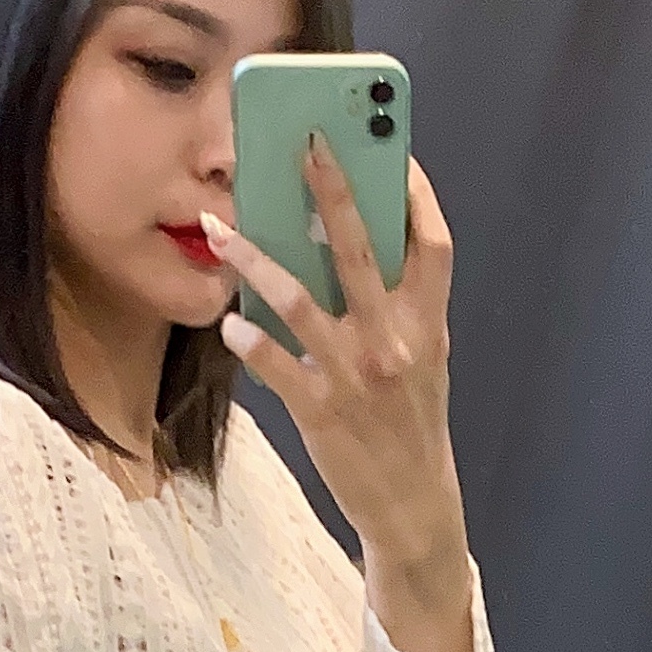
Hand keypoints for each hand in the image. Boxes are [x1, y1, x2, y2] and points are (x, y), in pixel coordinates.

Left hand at [205, 153, 473, 651]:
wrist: (412, 509)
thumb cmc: (410, 425)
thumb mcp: (426, 361)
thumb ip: (400, 305)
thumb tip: (354, 240)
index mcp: (428, 325)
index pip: (432, 243)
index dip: (415, 193)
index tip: (391, 148)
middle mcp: (396, 343)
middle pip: (360, 249)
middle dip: (331, 190)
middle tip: (302, 141)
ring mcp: (356, 376)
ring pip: (299, 300)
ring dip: (254, 259)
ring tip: (219, 229)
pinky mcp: (321, 411)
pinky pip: (273, 364)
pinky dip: (247, 342)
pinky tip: (228, 326)